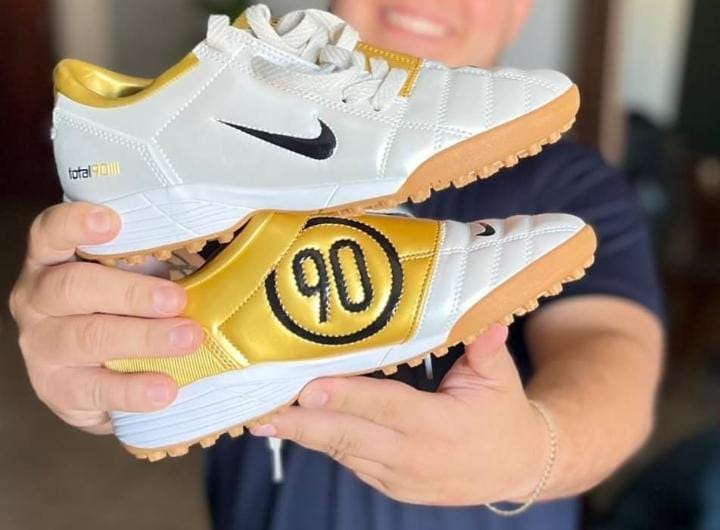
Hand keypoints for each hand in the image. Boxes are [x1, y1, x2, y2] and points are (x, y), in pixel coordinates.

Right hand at [9, 203, 203, 433]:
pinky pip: (95, 390)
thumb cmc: (119, 309)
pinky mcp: (58, 390)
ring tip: (188, 340)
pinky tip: (165, 389)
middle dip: (131, 293)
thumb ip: (161, 257)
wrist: (92, 373)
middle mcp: (37, 299)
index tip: (111, 222)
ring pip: (87, 338)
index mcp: (53, 260)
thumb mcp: (134, 276)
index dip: (75, 224)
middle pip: (73, 287)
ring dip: (144, 338)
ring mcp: (42, 347)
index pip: (50, 233)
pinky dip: (134, 390)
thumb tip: (233, 242)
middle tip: (178, 300)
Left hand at [250, 325, 548, 505]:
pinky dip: (323, 442)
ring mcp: (398, 476)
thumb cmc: (502, 416)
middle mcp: (413, 456)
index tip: (309, 390)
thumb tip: (487, 320)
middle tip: (261, 411)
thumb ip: (486, 348)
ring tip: (262, 416)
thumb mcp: (500, 380)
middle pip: (350, 437)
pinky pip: (350, 460)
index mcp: (440, 426)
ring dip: (303, 434)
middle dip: (302, 424)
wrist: (513, 468)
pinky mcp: (390, 484)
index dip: (347, 399)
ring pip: (343, 452)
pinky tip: (293, 426)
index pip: (387, 407)